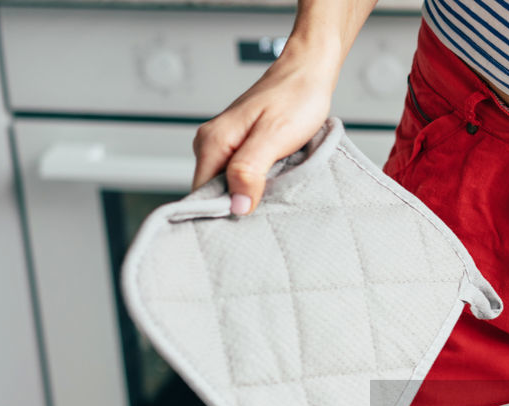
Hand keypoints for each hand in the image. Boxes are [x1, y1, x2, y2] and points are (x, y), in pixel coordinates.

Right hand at [192, 55, 338, 212]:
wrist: (307, 74)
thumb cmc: (295, 99)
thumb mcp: (274, 137)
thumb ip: (250, 170)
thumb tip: (236, 206)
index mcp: (213, 142)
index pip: (201, 195)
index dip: (220, 214)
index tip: (243, 228)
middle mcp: (212, 144)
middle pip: (213, 192)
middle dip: (235, 209)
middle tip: (263, 219)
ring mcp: (225, 145)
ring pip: (228, 185)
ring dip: (248, 197)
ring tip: (271, 201)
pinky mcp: (241, 147)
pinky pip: (241, 176)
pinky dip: (256, 186)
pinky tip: (273, 187)